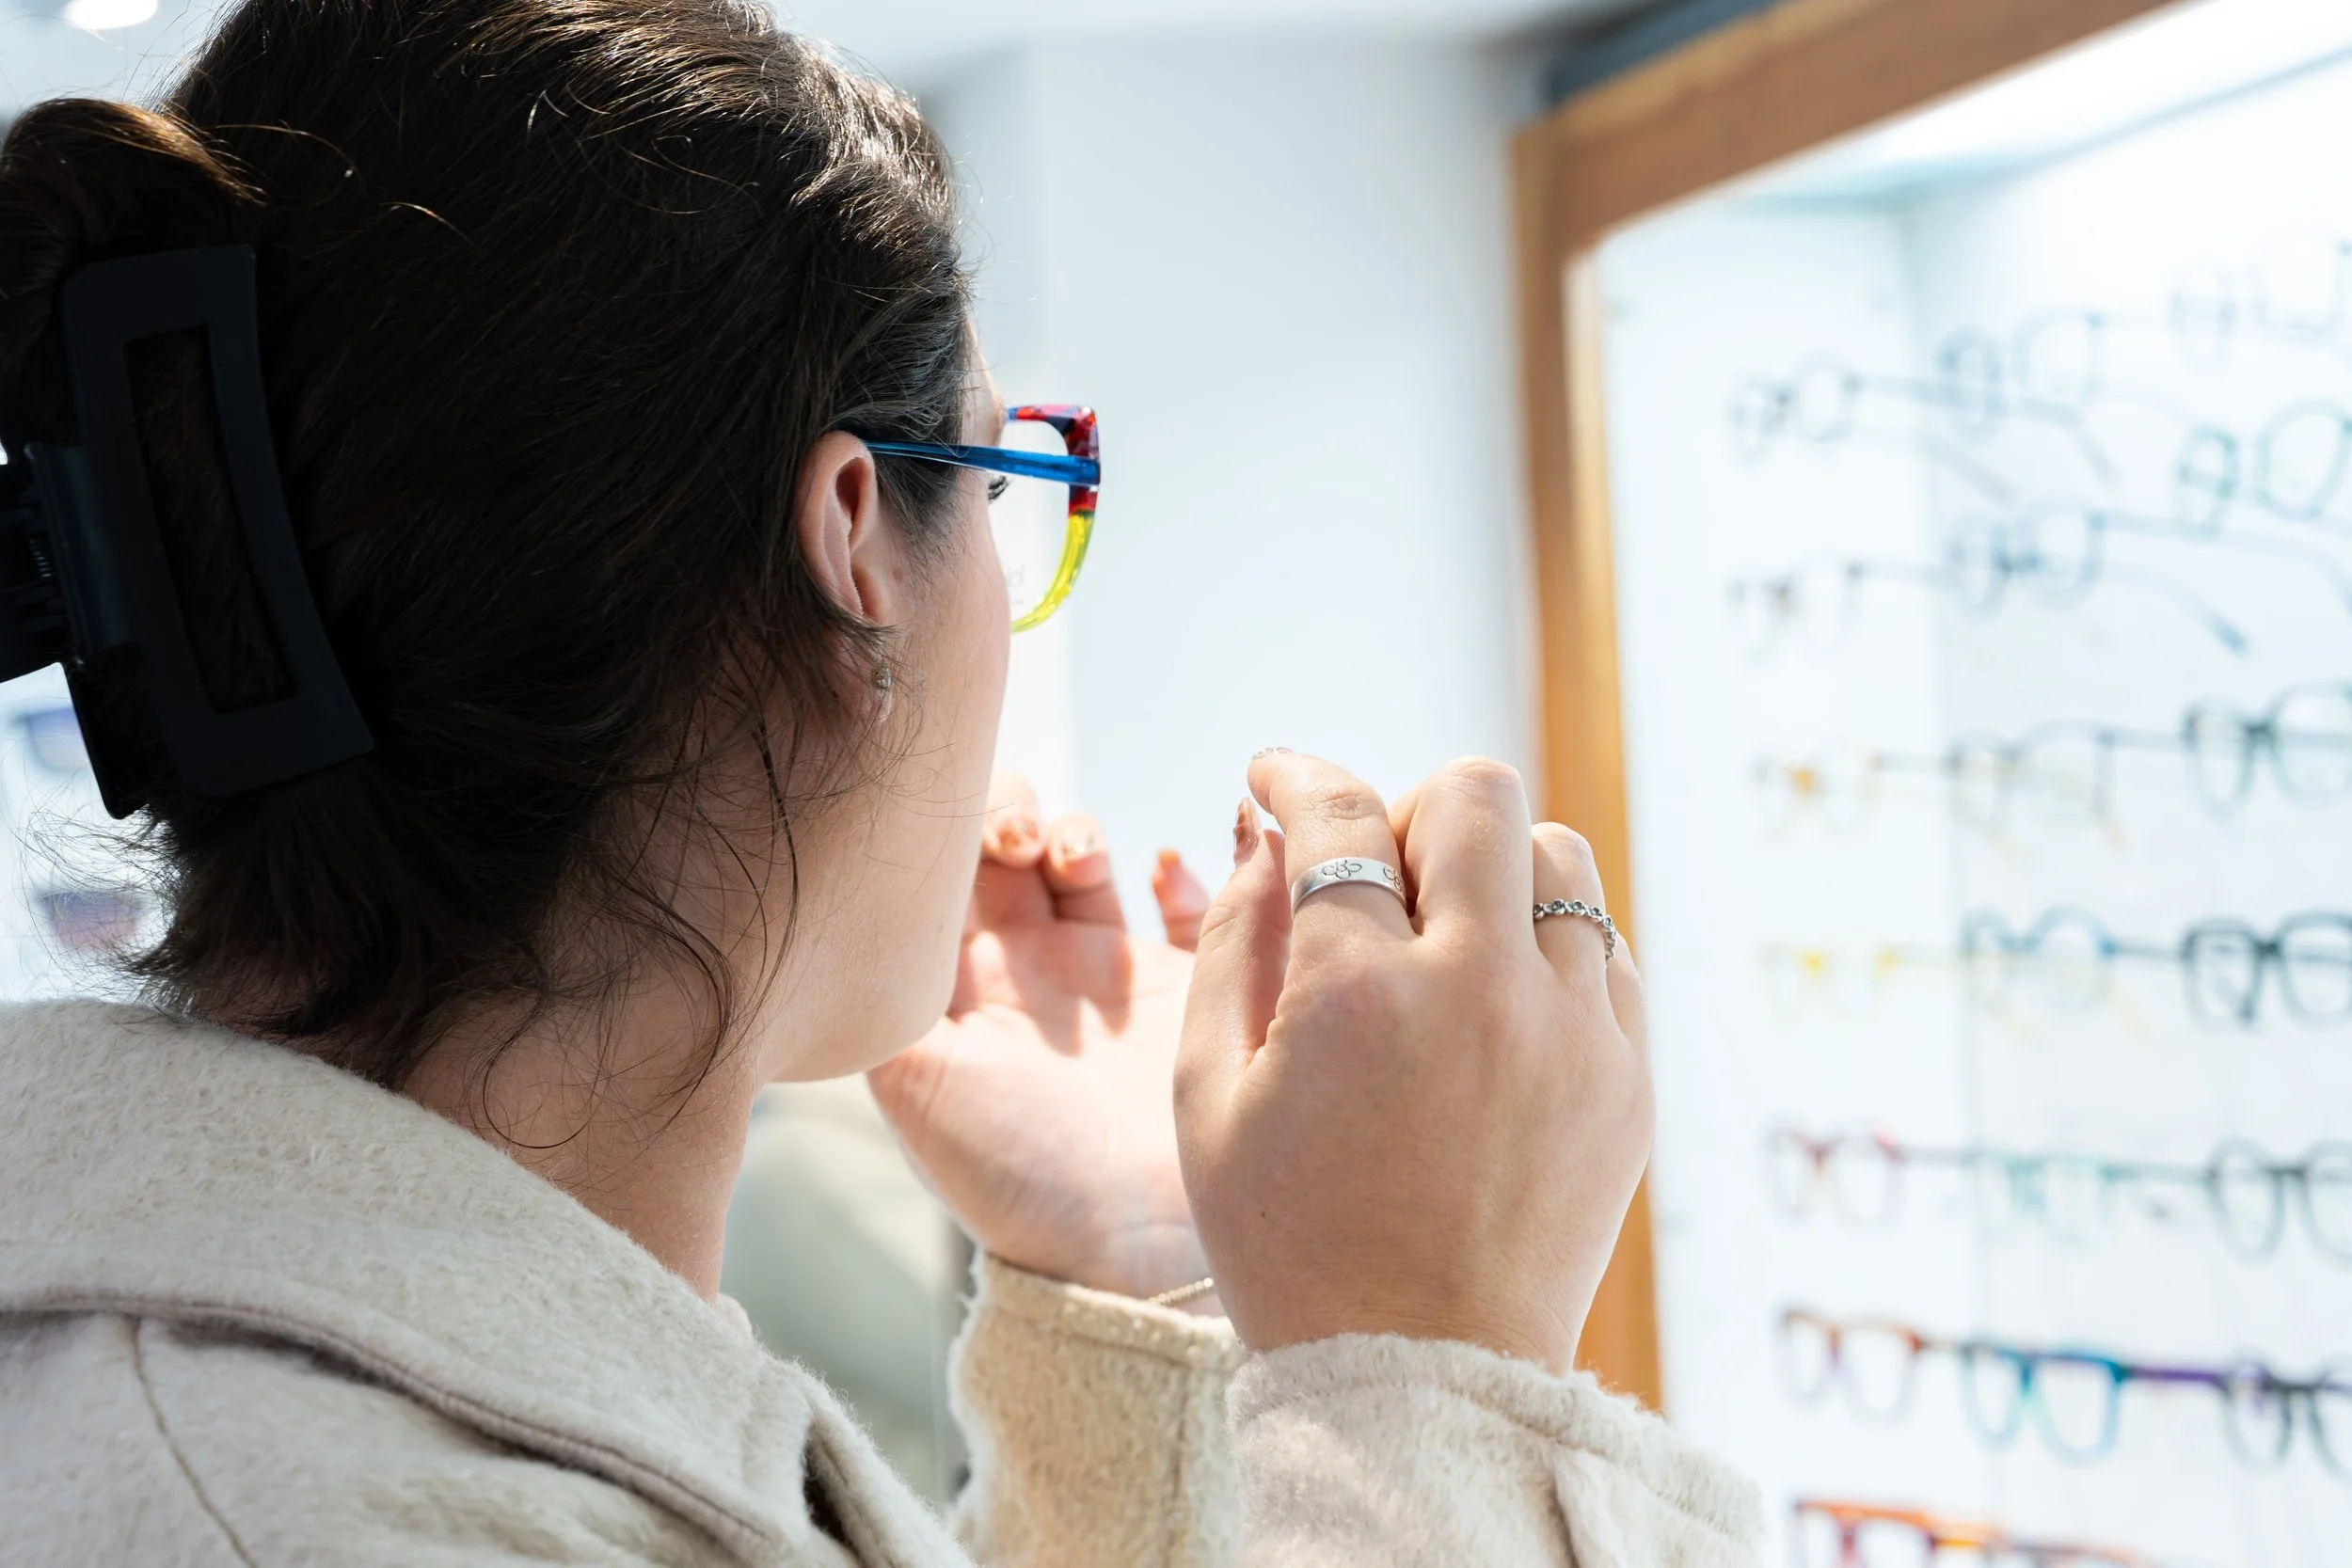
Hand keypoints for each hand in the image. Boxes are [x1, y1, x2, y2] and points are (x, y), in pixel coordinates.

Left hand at [869, 776, 1219, 1305]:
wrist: (1135, 1249)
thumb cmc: (1019, 1179)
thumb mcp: (918, 1089)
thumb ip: (878, 1002)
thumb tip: (834, 920)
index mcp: (957, 995)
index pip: (935, 883)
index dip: (943, 836)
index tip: (960, 834)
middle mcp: (1026, 976)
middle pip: (1006, 853)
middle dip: (1010, 818)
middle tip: (1020, 840)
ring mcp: (1103, 975)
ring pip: (1082, 862)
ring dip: (1078, 834)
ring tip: (1077, 857)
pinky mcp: (1180, 985)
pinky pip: (1183, 904)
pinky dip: (1178, 873)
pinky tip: (1164, 868)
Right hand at [1175, 752, 1650, 1371]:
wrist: (1422, 1377)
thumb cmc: (1291, 1245)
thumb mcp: (1207, 1098)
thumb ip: (1232, 944)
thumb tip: (1270, 839)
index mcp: (1361, 995)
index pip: (1338, 814)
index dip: (1295, 774)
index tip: (1275, 779)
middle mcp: (1483, 991)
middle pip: (1476, 793)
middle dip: (1407, 807)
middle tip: (1370, 874)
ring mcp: (1574, 1032)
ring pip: (1557, 855)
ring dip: (1489, 872)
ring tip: (1441, 943)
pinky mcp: (1627, 1076)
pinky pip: (1602, 948)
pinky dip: (1544, 948)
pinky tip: (1493, 1008)